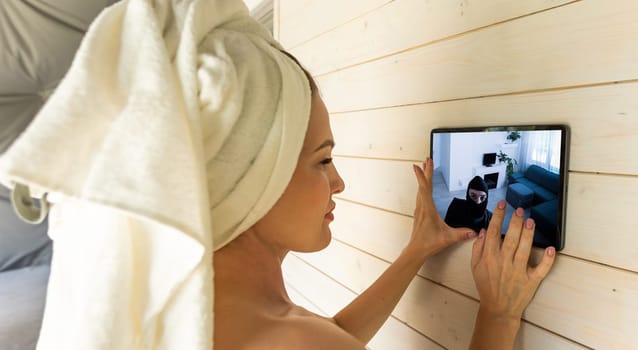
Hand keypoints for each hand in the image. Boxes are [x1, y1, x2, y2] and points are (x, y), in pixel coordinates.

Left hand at [410, 158, 475, 258]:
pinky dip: (422, 187)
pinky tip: (423, 187)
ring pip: (420, 189)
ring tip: (424, 168)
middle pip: (423, 185)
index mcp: (428, 209)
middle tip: (427, 160)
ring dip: (423, 178)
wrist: (416, 250)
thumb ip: (462, 234)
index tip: (422, 165)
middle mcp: (422, 207)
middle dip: (425, 171)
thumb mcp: (448, 238)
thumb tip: (474, 231)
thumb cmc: (428, 243)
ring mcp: (419, 209)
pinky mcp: (419, 213)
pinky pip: (420, 195)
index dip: (424, 175)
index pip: (425, 188)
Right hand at [471, 201, 555, 321]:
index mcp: (490, 257)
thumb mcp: (475, 266)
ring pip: (525, 249)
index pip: (493, 232)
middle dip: (515, 222)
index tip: (503, 205)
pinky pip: (541, 269)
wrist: (497, 308)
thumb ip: (477, 248)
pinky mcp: (531, 280)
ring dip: (528, 234)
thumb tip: (483, 231)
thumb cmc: (486, 286)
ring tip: (530, 221)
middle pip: (510, 237)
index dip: (498, 216)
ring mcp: (518, 271)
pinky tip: (550, 249)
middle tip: (519, 210)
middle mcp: (504, 262)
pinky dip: (547, 260)